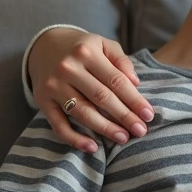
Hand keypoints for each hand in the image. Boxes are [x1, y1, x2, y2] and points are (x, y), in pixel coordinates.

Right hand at [29, 28, 154, 152]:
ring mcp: (53, 85)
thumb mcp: (103, 44)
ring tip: (123, 138)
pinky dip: (74, 139)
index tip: (149, 115)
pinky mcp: (42, 100)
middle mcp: (68, 68)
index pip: (116, 81)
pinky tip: (92, 147)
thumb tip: (136, 83)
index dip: (134, 100)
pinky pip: (58, 125)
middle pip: (101, 98)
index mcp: (86, 52)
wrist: (43, 45)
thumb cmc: (82, 48)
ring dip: (105, 128)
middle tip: (140, 131)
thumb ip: (121, 60)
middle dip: (124, 116)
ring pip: (82, 112)